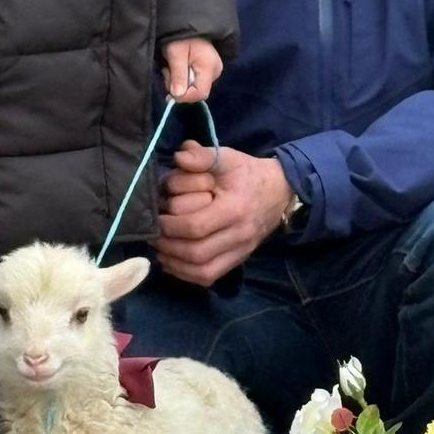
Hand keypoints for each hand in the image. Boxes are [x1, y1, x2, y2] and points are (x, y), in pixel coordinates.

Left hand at [154, 141, 293, 286]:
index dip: (170, 226)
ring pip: (203, 271)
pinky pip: (210, 277)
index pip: (196, 226)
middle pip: (197, 253)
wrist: (279, 191)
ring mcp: (241, 251)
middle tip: (153, 235)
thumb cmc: (248, 173)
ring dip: (175, 264)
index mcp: (235, 209)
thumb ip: (203, 156)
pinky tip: (173, 262)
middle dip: (169, 246)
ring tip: (160, 250)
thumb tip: (179, 157)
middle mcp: (240, 235)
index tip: (157, 217)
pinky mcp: (238, 259)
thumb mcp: (228, 157)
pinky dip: (187, 274)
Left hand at [161, 37, 223, 102]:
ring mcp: (212, 71)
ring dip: (178, 82)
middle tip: (168, 70)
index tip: (169, 84)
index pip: (200, 94)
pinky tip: (176, 68)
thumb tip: (178, 95)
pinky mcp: (207, 70)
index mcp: (210, 68)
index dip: (184, 95)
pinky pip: (193, 82)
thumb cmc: (180, 36)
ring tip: (171, 67)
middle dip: (179, 87)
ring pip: (193, 88)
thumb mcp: (176, 53)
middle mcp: (215, 72)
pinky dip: (182, 78)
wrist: (187, 22)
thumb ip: (178, 74)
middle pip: (196, 92)